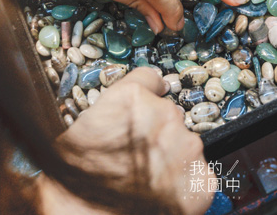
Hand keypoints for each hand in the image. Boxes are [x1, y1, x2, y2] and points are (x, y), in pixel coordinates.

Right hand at [38, 68, 213, 214]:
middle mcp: (165, 114)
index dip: (148, 98)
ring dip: (172, 160)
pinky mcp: (201, 179)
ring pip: (186, 147)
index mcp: (132, 97)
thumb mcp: (85, 128)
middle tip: (138, 159)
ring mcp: (186, 146)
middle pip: (170, 117)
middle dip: (158, 136)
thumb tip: (128, 115)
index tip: (148, 107)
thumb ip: (115, 113)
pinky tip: (161, 196)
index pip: (151, 80)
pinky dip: (185, 186)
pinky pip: (199, 176)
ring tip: (146, 182)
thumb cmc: (75, 181)